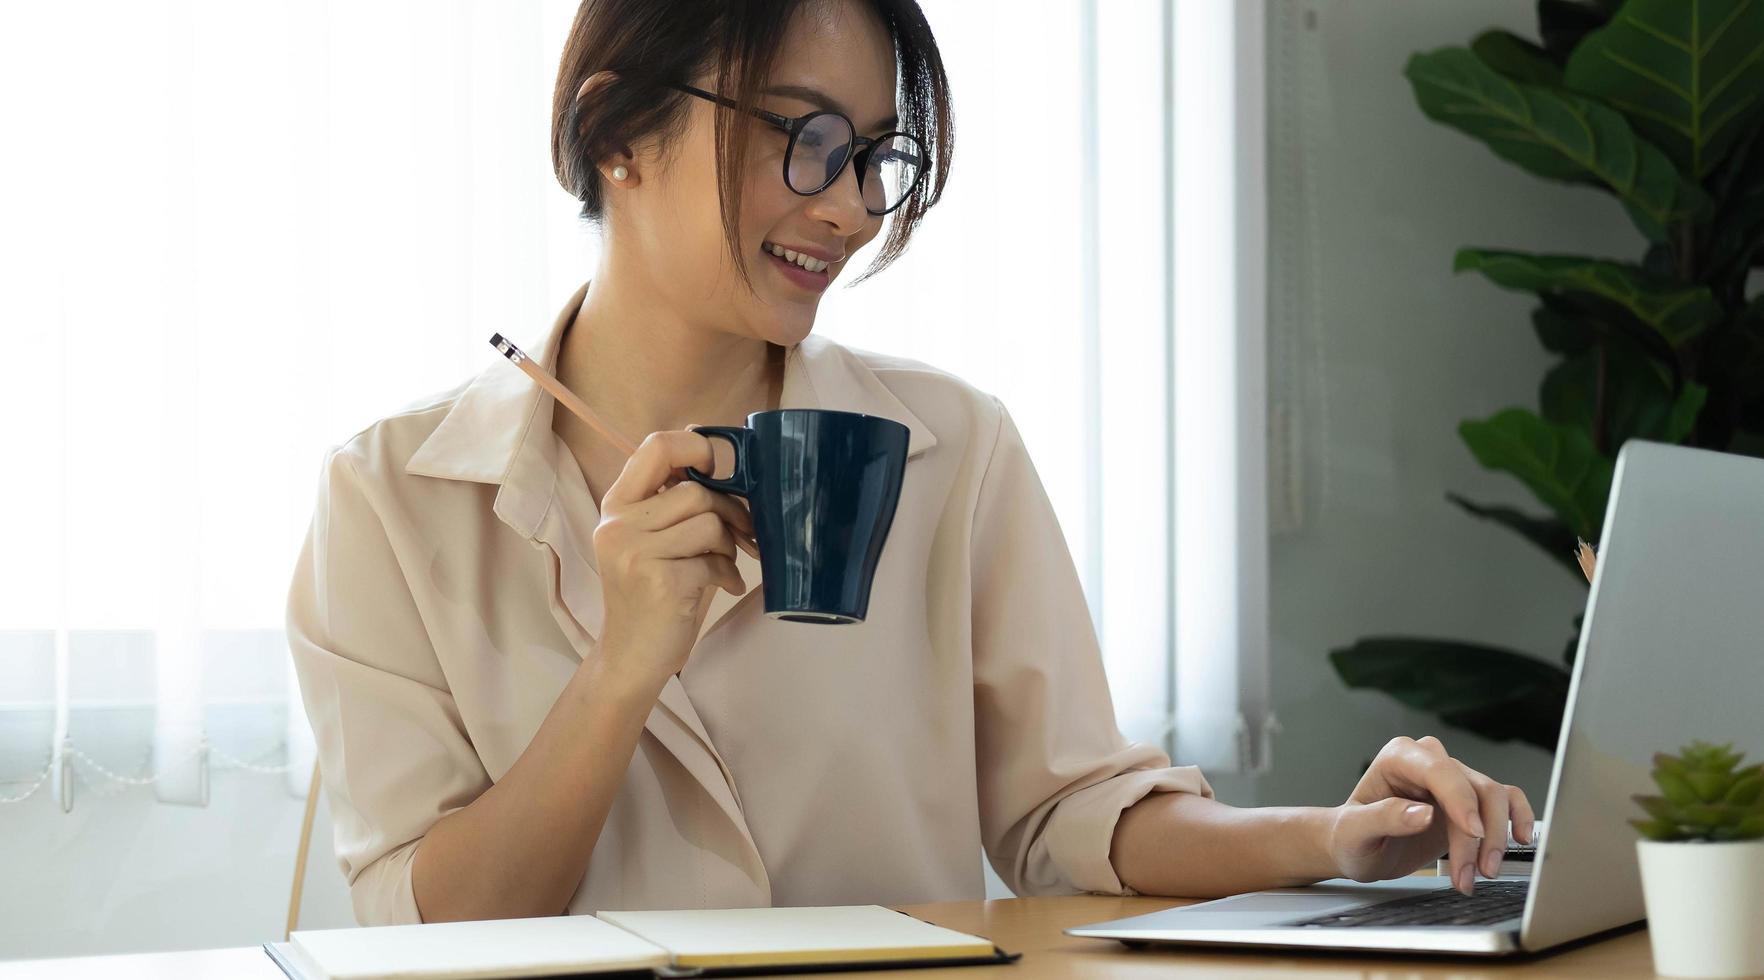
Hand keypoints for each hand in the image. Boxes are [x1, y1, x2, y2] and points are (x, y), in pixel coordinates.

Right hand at [592, 429, 759, 681]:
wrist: (630, 656)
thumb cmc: (651, 593)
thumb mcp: (652, 539)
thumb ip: (673, 499)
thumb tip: (713, 447)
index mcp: (617, 504)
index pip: (656, 446)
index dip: (698, 447)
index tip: (719, 471)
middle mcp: (618, 524)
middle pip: (696, 490)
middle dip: (730, 511)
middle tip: (742, 534)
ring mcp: (635, 552)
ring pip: (709, 522)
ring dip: (729, 544)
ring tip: (725, 563)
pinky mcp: (659, 581)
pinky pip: (714, 560)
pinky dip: (728, 573)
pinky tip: (725, 585)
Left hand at [1325, 735, 1535, 895]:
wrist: (1359, 850)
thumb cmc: (1351, 838)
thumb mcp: (1355, 833)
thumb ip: (1384, 818)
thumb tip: (1423, 812)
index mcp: (1399, 758)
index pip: (1440, 771)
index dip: (1461, 801)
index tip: (1473, 835)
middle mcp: (1429, 761)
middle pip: (1474, 787)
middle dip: (1480, 834)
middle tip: (1475, 874)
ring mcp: (1452, 779)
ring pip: (1494, 797)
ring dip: (1495, 839)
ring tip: (1483, 874)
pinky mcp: (1469, 800)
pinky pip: (1506, 800)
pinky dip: (1517, 819)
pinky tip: (1521, 839)